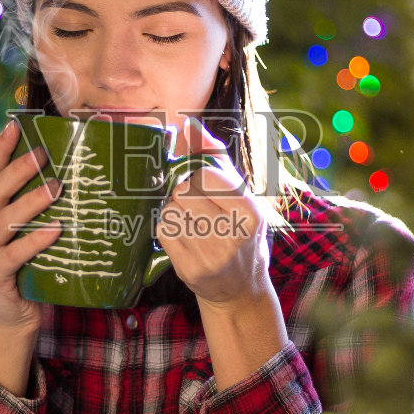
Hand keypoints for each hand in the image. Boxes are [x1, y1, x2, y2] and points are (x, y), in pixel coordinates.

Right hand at [0, 121, 62, 336]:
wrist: (16, 318)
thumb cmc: (32, 270)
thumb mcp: (33, 234)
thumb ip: (44, 210)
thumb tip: (82, 178)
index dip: (0, 149)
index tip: (16, 124)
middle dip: (18, 169)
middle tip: (43, 153)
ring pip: (4, 221)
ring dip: (30, 202)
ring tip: (56, 187)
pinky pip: (14, 255)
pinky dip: (34, 241)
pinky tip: (54, 230)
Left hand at [157, 116, 271, 308]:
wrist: (241, 288)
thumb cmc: (239, 230)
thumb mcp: (239, 193)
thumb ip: (214, 155)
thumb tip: (189, 124)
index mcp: (250, 212)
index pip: (207, 176)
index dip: (199, 177)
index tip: (205, 187)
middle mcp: (233, 235)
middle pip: (184, 192)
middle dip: (184, 195)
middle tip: (197, 208)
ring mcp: (211, 256)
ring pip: (170, 211)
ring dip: (175, 213)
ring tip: (193, 224)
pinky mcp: (190, 270)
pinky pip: (163, 232)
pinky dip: (167, 230)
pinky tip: (184, 238)